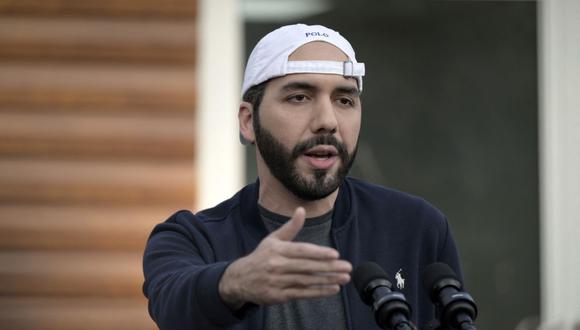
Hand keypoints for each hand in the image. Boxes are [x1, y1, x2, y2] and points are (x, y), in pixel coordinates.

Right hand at [218, 207, 351, 308]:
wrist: (239, 279)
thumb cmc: (261, 257)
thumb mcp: (273, 239)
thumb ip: (290, 227)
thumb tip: (301, 209)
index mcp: (277, 250)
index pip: (301, 251)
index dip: (318, 253)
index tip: (335, 254)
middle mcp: (276, 266)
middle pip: (306, 267)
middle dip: (329, 267)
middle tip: (347, 267)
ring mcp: (277, 282)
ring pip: (306, 281)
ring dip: (327, 280)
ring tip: (344, 278)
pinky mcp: (278, 296)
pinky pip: (302, 294)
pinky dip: (318, 292)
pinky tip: (332, 289)